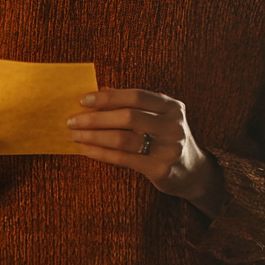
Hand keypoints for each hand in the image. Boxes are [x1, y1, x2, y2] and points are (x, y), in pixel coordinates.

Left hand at [65, 88, 223, 217]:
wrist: (192, 172)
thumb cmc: (165, 138)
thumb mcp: (157, 117)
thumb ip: (132, 105)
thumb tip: (96, 92)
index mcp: (171, 106)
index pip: (136, 96)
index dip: (108, 97)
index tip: (83, 100)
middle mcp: (173, 125)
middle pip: (128, 117)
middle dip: (95, 118)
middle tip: (72, 120)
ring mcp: (169, 148)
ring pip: (123, 139)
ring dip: (93, 136)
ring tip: (74, 135)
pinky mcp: (160, 169)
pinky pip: (123, 159)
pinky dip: (100, 153)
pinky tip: (86, 149)